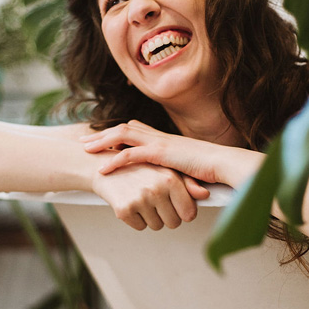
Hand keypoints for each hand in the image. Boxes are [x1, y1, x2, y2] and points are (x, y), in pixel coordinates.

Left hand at [82, 120, 220, 182]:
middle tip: (83, 141)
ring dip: (102, 142)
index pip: (136, 128)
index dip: (116, 133)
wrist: (225, 164)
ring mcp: (160, 143)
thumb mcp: (189, 168)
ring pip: (123, 135)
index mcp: (165, 139)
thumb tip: (171, 180)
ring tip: (85, 149)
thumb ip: (176, 170)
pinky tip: (101, 169)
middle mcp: (160, 136)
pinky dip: (114, 160)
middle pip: (124, 128)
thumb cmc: (212, 169)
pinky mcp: (161, 153)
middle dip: (102, 134)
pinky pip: (132, 155)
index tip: (101, 139)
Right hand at [92, 159, 209, 230]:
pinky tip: (130, 202)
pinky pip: (140, 227)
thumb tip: (205, 194)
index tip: (175, 206)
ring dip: (151, 217)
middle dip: (167, 217)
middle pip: (173, 223)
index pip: (189, 213)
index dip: (183, 213)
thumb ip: (187, 183)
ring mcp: (140, 200)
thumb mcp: (165, 170)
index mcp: (170, 179)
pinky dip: (136, 219)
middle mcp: (156, 190)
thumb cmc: (139, 169)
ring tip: (141, 199)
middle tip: (156, 203)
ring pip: (157, 226)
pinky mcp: (124, 210)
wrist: (102, 166)